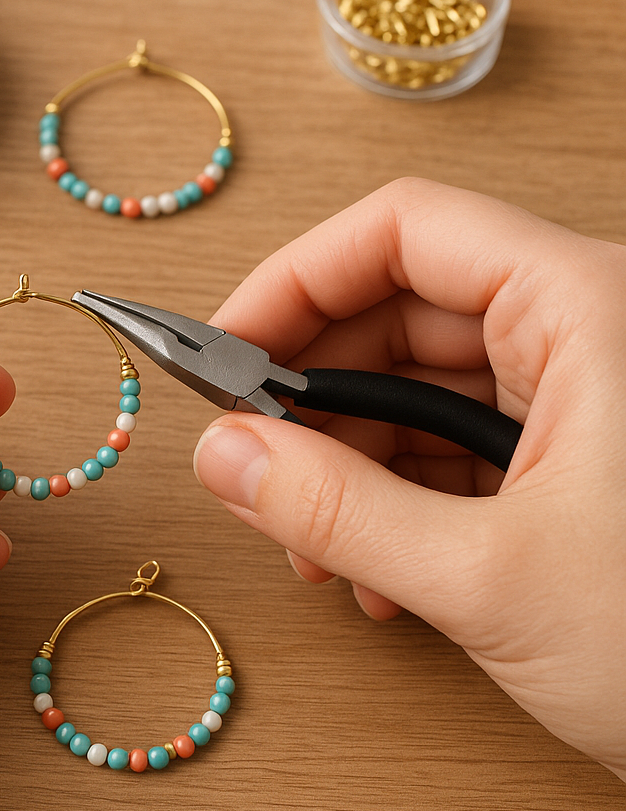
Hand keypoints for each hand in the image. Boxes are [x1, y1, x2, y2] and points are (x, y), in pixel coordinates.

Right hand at [193, 179, 625, 781]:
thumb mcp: (492, 580)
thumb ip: (337, 512)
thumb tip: (225, 456)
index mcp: (584, 310)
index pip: (403, 230)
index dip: (297, 279)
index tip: (227, 348)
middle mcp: (579, 336)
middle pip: (394, 312)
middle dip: (309, 394)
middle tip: (250, 458)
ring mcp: (572, 402)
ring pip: (411, 390)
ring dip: (342, 463)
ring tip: (313, 547)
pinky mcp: (564, 463)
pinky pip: (444, 449)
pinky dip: (390, 502)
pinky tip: (374, 573)